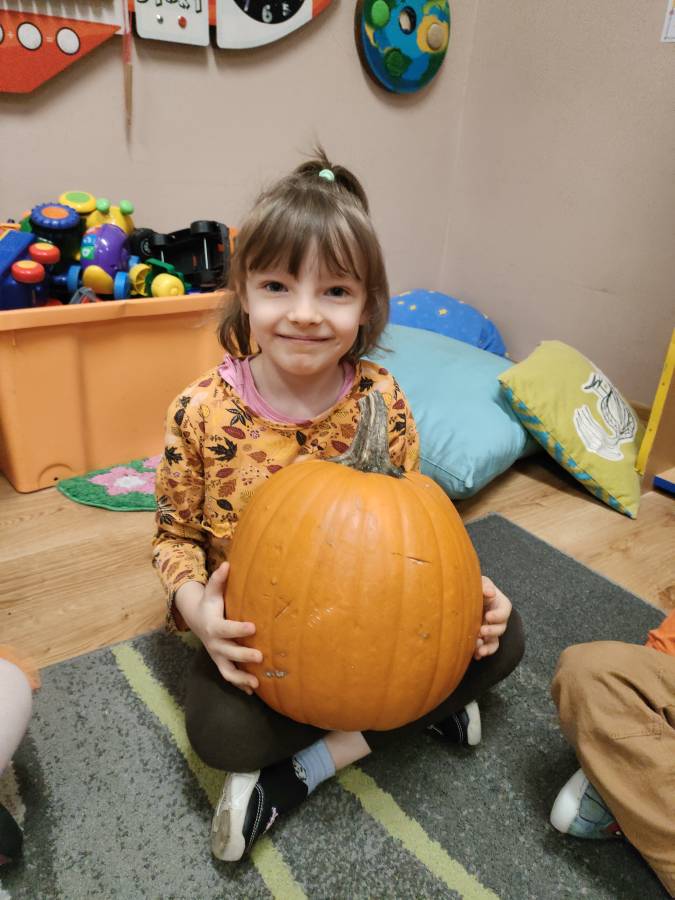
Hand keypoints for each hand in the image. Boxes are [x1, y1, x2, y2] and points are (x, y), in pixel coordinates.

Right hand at [175, 563, 261, 693]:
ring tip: (257, 683)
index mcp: (214, 626)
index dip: (238, 629)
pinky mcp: (221, 663)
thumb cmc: (210, 604)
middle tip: (261, 657)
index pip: (226, 629)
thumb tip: (227, 564)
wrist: (198, 620)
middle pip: (228, 653)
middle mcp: (215, 644)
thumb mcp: (212, 591)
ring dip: (241, 679)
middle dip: (243, 657)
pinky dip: (240, 686)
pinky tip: (254, 691)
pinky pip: (229, 677)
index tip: (253, 627)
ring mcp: (217, 656)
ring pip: (227, 672)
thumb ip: (218, 579)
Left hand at [474, 576, 511, 659]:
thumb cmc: (476, 587)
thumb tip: (490, 592)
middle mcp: (498, 620)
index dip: (498, 615)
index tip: (488, 616)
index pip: (505, 611)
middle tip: (481, 631)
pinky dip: (481, 653)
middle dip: (492, 631)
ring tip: (478, 649)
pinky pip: (486, 648)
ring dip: (488, 647)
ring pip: (495, 642)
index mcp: (501, 604)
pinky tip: (475, 656)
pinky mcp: (484, 639)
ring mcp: (491, 630)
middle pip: (501, 628)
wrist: (466, 597)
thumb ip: (485, 585)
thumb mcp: (481, 582)